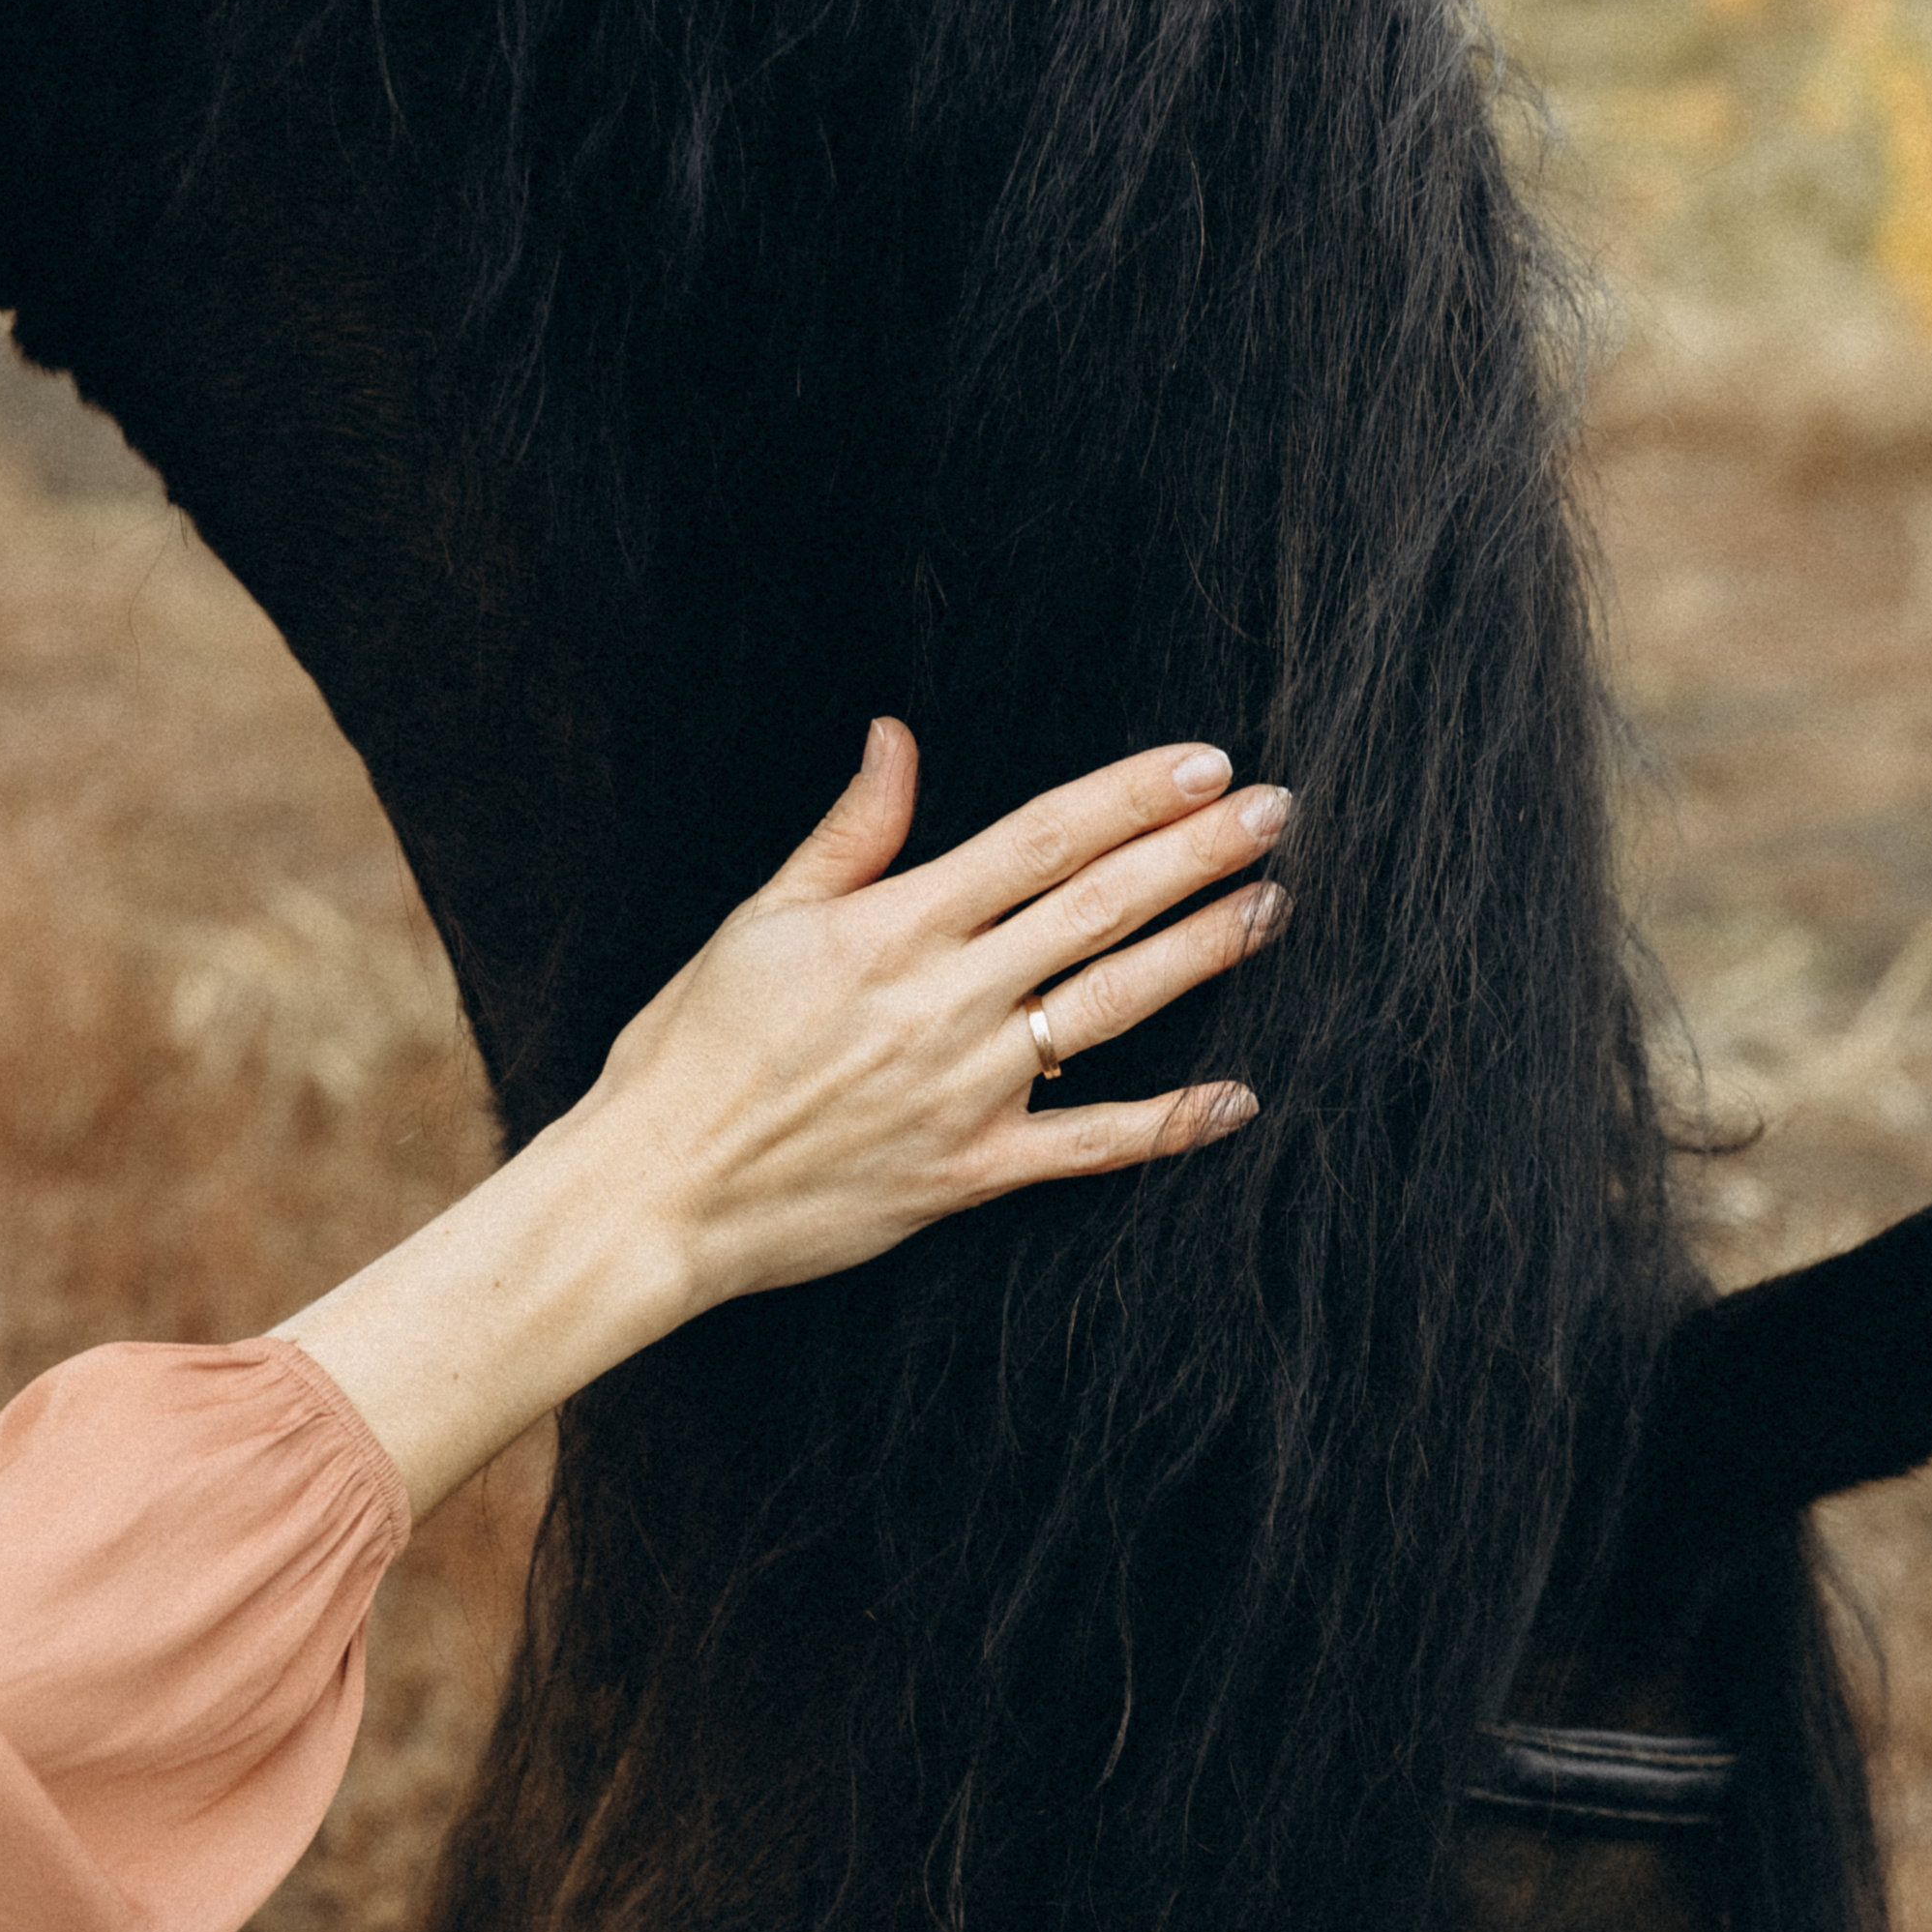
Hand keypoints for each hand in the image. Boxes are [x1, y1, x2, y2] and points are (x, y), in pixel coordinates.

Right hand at [584, 718, 1287, 1313]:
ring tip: (1272, 907)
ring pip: (1112, 1008)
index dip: (1134, 796)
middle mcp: (943, 999)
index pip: (1042, 839)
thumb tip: (897, 737)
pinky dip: (1167, 1125)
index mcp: (893, 925)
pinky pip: (1089, 1146)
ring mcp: (966, 1090)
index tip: (1207, 763)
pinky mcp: (969, 1172)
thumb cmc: (690, 1053)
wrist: (653, 1194)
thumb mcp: (758, 922)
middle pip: (1099, 908)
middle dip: (1197, 854)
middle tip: (1278, 812)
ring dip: (1201, 952)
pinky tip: (1238, 1098)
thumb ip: (849, 834)